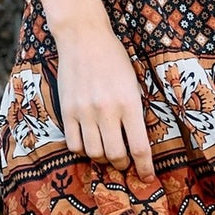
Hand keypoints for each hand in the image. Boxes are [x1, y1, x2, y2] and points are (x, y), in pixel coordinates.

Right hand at [51, 17, 156, 181]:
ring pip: (94, 153)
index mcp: (129, 103)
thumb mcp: (134, 83)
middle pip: (116, 155)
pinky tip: (89, 143)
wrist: (84, 37)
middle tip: (125, 163)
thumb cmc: (114, 59)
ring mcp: (85, 111)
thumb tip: (136, 143)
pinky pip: (74, 144)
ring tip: (106, 153)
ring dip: (102, 158)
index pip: (140, 147)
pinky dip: (83, 150)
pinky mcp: (68, 110)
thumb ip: (135, 112)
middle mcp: (107, 110)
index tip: (146, 177)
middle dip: (123, 165)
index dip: (144, 168)